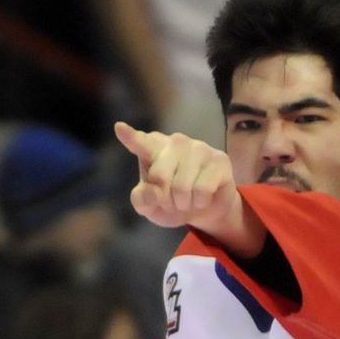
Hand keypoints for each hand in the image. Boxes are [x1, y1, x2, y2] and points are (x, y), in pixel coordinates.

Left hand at [114, 121, 248, 237]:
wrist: (204, 210)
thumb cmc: (172, 202)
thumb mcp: (150, 206)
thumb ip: (142, 200)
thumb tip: (155, 193)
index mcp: (153, 148)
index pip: (140, 143)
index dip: (131, 137)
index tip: (119, 128)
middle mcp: (175, 142)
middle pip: (160, 177)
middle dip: (165, 199)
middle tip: (172, 200)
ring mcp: (199, 147)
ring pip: (183, 186)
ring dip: (184, 203)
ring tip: (188, 199)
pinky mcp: (219, 159)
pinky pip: (203, 189)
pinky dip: (200, 202)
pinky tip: (203, 198)